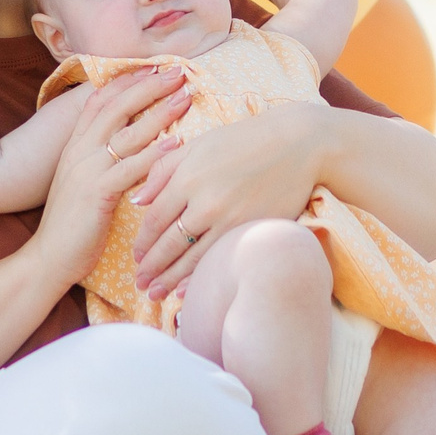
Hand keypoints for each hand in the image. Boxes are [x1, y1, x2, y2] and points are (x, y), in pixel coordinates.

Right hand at [24, 69, 183, 290]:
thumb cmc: (71, 224)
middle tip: (178, 71)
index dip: (127, 81)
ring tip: (185, 97)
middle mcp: (78, 152)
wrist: (47, 258)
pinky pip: (129, 168)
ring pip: (126, 132)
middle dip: (148, 86)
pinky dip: (154, 154)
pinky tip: (176, 143)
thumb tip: (125, 144)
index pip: (99, 101)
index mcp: (74, 146)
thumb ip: (97, 159)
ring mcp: (86, 170)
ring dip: (158, 112)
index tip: (154, 68)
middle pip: (116, 107)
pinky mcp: (96, 193)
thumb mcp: (80, 182)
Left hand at [128, 101, 329, 295]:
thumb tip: (137, 201)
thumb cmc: (244, 140)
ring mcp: (230, 220)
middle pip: (169, 244)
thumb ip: (162, 170)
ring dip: (171, 279)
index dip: (142, 243)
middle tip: (141, 284)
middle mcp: (204, 203)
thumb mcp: (197, 145)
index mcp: (187, 179)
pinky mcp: (252, 230)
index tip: (136, 256)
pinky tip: (187, 290)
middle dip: (152, 268)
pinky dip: (200, 277)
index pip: (154, 220)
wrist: (299, 144)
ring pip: (192, 258)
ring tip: (156, 294)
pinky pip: (219, 259)